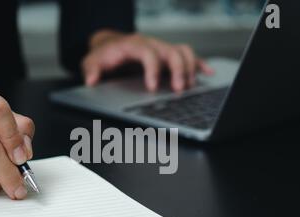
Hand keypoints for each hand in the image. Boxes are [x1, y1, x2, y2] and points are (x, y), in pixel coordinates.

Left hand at [82, 30, 214, 92]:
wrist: (112, 46)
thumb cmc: (105, 55)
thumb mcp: (93, 61)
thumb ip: (91, 70)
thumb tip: (91, 80)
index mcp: (135, 45)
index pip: (148, 53)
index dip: (152, 69)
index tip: (152, 87)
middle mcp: (152, 44)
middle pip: (172, 52)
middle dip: (178, 71)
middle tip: (177, 90)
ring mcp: (163, 49)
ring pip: (184, 52)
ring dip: (190, 69)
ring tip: (189, 87)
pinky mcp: (169, 56)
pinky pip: (189, 57)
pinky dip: (199, 65)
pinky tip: (208, 73)